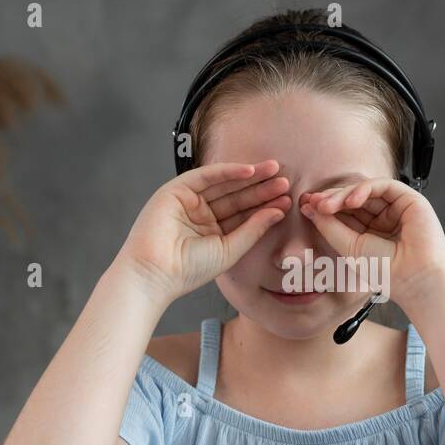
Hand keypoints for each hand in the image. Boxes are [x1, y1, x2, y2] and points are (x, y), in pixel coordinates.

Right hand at [118, 160, 290, 303]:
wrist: (155, 273)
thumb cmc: (189, 270)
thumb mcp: (230, 249)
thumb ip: (253, 229)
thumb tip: (278, 211)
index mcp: (211, 231)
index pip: (243, 214)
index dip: (265, 206)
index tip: (288, 200)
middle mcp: (200, 213)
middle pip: (236, 196)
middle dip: (261, 188)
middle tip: (286, 181)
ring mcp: (188, 201)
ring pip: (224, 184)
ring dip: (249, 177)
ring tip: (275, 171)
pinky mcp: (175, 190)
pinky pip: (205, 176)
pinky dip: (227, 171)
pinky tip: (249, 170)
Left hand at [298, 178, 444, 313]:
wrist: (414, 278)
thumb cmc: (386, 270)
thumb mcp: (349, 247)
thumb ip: (330, 227)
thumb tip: (310, 208)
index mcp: (370, 231)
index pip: (344, 212)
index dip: (325, 207)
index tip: (306, 206)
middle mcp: (383, 217)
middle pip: (352, 199)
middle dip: (330, 199)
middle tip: (313, 202)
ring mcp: (396, 207)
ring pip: (365, 190)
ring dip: (343, 195)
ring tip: (327, 205)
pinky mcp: (408, 199)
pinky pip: (382, 186)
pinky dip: (364, 189)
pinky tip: (350, 200)